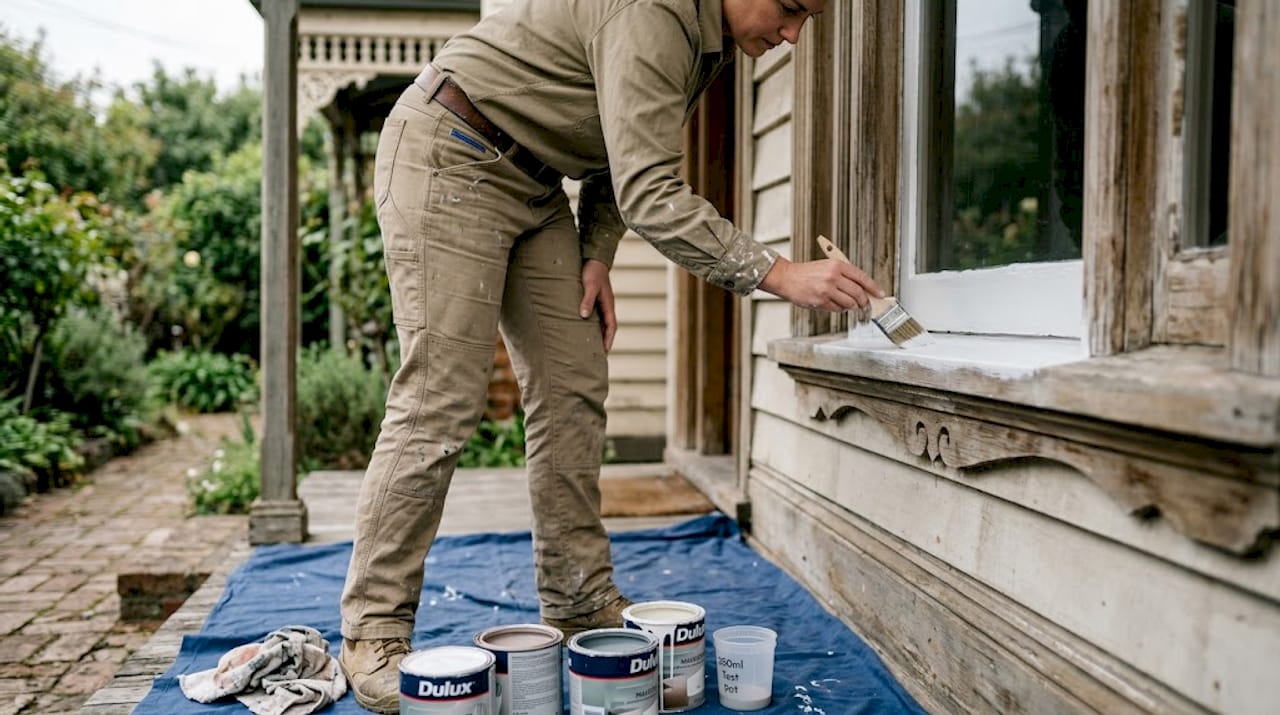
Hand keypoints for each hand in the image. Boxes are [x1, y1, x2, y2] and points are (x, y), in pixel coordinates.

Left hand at [580, 258, 616, 351]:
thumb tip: (584, 316)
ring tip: (589, 345)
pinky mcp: (594, 299)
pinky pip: (594, 315)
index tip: (605, 351)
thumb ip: (587, 300)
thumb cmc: (592, 271)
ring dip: (597, 333)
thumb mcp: (589, 286)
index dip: (609, 339)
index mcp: (608, 304)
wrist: (593, 258)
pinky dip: (591, 324)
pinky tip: (582, 328)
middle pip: (607, 327)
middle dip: (604, 340)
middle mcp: (606, 305)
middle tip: (597, 354)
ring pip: (600, 322)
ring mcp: (601, 302)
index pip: (611, 326)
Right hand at [758, 257, 883, 310]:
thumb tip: (862, 288)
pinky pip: (838, 309)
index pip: (862, 277)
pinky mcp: (820, 301)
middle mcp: (833, 277)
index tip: (880, 294)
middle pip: (858, 293)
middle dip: (864, 301)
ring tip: (848, 303)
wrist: (787, 277)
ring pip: (849, 303)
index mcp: (837, 265)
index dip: (874, 287)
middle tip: (865, 304)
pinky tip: (835, 304)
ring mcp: (826, 290)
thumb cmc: (807, 272)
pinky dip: (840, 309)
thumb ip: (845, 275)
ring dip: (852, 306)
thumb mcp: (828, 266)